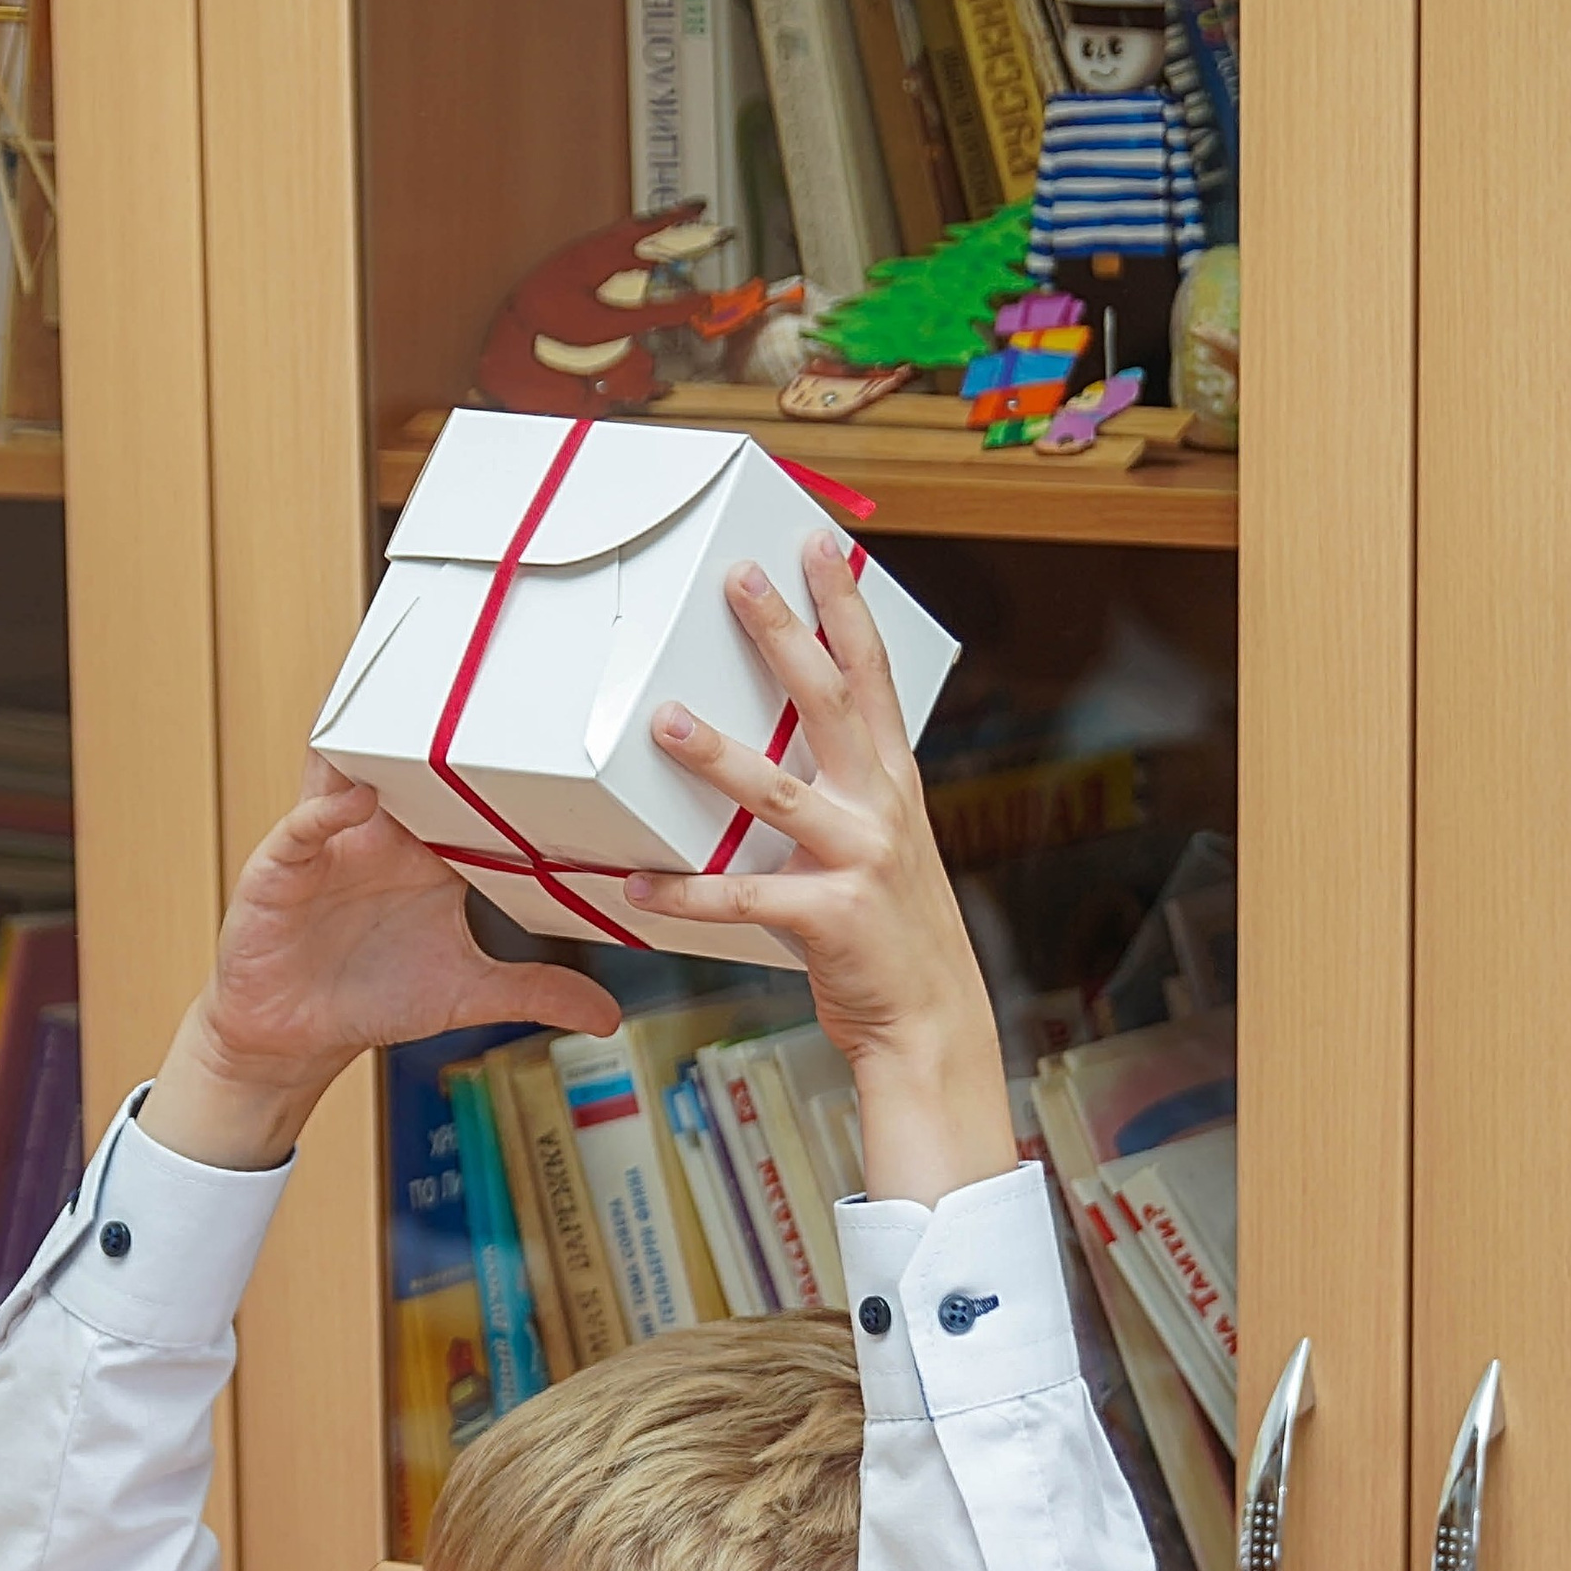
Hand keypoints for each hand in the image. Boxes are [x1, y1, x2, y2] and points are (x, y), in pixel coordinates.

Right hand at [141, 756, 619, 1169]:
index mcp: (426, 854)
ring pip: (350, 774)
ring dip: (376, 746)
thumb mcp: (466, 992)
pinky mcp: (284, 867)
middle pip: (412, 765)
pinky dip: (329, 808)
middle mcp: (380, 836)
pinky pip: (306, 825)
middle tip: (487, 690)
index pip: (469, 793)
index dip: (506, 766)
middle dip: (441, 730)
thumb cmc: (372, 998)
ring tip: (410, 711)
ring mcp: (331, 844)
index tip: (553, 733)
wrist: (294, 1036)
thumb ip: (535, 992)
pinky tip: (358, 798)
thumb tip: (608, 1016)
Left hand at [631, 536, 1013, 1202]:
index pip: (872, 676)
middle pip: (829, 701)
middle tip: (739, 579)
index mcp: (893, 784)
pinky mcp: (829, 917)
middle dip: (785, 635)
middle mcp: (882, 809)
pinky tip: (638, 883)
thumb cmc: (892, 938)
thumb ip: (840, 802)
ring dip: (717, 755)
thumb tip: (781, 760)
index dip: (846, 608)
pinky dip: (687, 893)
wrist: (932, 1024)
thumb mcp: (880, 852)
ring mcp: (860, 860)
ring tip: (665, 721)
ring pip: (778, 791)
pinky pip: (743, 898)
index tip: (819, 546)